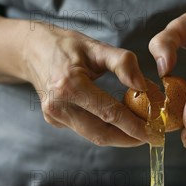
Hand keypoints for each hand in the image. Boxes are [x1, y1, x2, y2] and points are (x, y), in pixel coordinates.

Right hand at [22, 24, 148, 146]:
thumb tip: (143, 86)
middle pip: (101, 134)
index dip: (134, 126)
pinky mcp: (54, 120)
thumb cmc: (66, 45)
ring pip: (93, 135)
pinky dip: (104, 127)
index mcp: (69, 85)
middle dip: (129, 139)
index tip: (154, 133)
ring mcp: (54, 116)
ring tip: (140, 129)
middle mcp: (58, 105)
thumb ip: (122, 63)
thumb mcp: (96, 47)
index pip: (108, 113)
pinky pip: (84, 129)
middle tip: (152, 137)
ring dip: (119, 136)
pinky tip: (118, 121)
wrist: (31, 49)